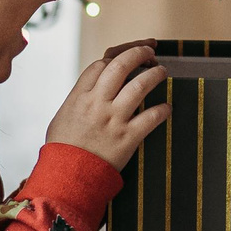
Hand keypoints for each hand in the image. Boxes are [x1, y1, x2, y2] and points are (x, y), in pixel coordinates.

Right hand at [46, 43, 169, 168]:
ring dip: (154, 75)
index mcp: (79, 97)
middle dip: (138, 53)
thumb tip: (94, 88)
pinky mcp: (127, 138)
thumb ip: (79, 98)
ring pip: (139, 86)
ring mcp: (113, 120)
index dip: (115, 57)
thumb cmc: (63, 148)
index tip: (124, 59)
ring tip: (162, 72)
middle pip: (121, 66)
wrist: (67, 177)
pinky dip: (162, 110)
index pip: (101, 65)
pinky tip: (167, 108)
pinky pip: (151, 118)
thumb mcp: (63, 116)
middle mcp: (97, 104)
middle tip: (150, 52)